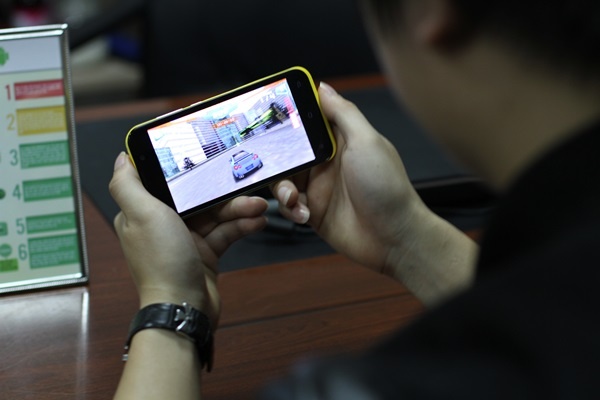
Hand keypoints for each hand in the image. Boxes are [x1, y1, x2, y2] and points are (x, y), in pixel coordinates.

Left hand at [109, 152, 267, 325]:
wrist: (185, 308)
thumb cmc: (162, 263)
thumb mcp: (141, 215)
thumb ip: (128, 185)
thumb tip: (122, 158)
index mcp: (143, 212)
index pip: (167, 182)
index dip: (188, 170)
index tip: (209, 157)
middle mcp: (163, 224)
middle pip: (196, 197)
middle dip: (222, 192)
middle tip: (244, 184)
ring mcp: (186, 240)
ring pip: (215, 214)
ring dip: (238, 209)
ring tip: (258, 207)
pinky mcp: (205, 253)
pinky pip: (225, 232)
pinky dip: (241, 226)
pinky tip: (257, 222)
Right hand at [272, 83, 425, 273]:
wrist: (393, 238)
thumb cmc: (387, 187)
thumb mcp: (366, 142)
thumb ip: (343, 113)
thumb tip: (323, 87)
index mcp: (340, 140)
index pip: (307, 121)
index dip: (287, 118)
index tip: (267, 117)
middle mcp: (326, 161)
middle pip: (287, 152)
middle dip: (276, 159)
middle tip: (274, 166)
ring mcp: (319, 187)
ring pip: (283, 179)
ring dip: (282, 188)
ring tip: (293, 198)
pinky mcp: (313, 212)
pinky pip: (289, 205)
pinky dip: (290, 209)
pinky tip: (303, 215)